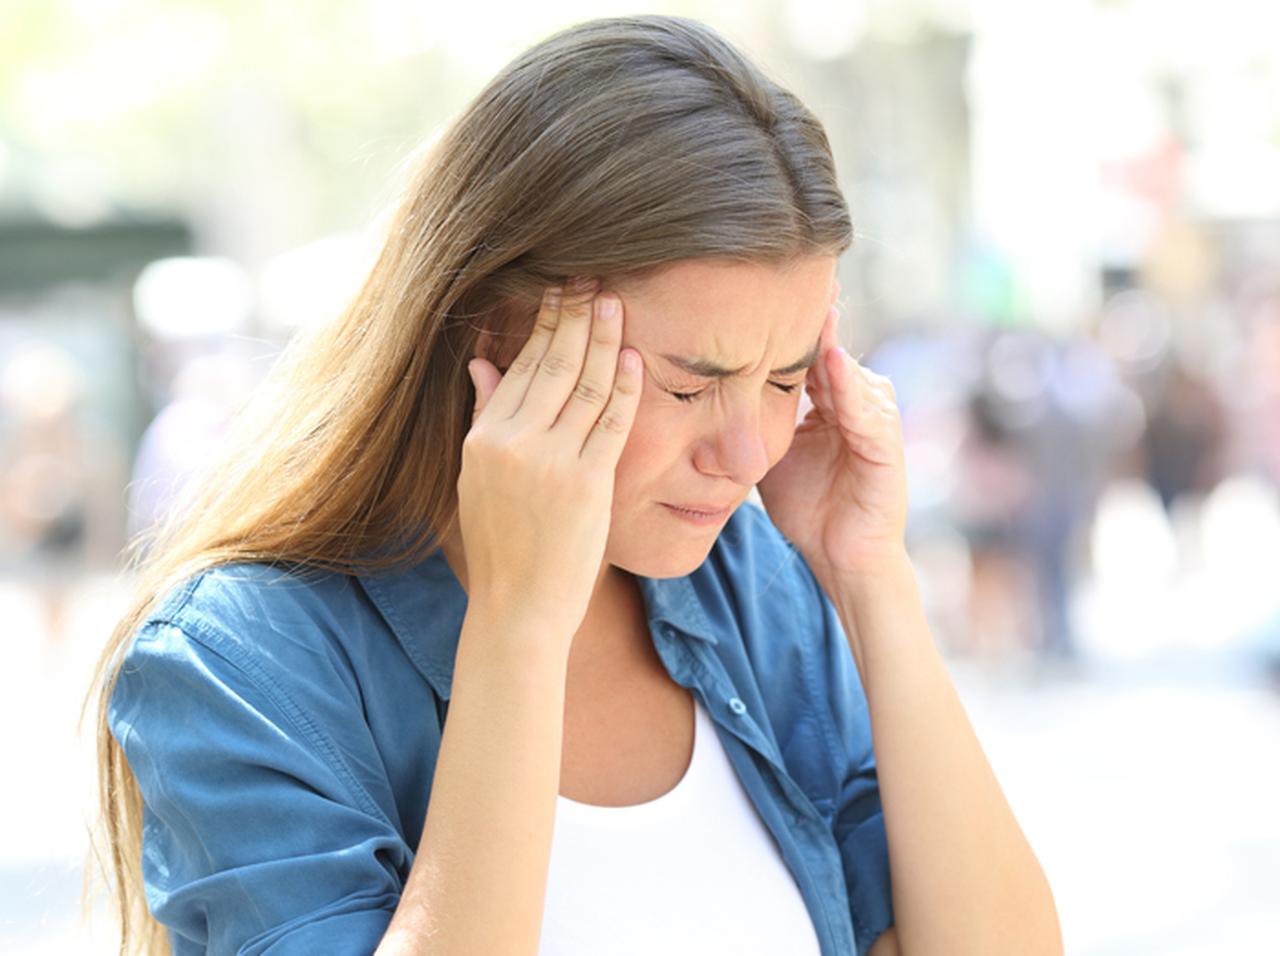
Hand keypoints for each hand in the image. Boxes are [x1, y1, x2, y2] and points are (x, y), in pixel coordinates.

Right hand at [458, 277, 642, 639]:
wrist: (519, 606)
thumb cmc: (502, 545)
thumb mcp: (477, 479)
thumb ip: (485, 418)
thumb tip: (481, 363)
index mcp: (483, 439)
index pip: (519, 367)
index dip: (542, 325)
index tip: (558, 291)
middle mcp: (514, 443)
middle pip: (552, 365)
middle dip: (573, 316)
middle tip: (591, 276)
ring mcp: (552, 462)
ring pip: (584, 385)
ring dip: (602, 338)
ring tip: (614, 300)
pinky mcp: (588, 483)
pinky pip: (610, 422)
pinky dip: (624, 386)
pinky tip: (632, 355)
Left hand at [756, 301, 907, 581]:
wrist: (840, 555)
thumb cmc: (806, 507)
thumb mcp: (770, 454)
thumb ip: (749, 422)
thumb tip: (703, 395)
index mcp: (827, 402)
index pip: (804, 354)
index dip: (783, 326)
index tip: (757, 288)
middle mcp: (855, 403)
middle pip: (830, 353)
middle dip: (812, 319)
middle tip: (793, 275)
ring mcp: (874, 422)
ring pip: (848, 374)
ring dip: (830, 343)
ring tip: (813, 307)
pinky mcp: (887, 447)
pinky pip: (867, 411)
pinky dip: (849, 387)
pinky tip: (832, 363)